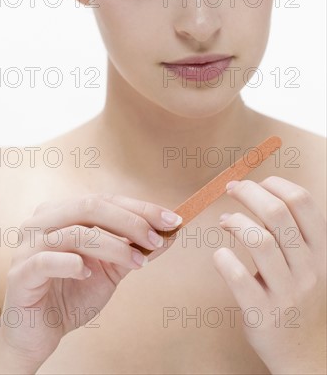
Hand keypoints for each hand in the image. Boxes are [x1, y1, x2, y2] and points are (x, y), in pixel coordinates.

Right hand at [0, 193, 181, 366]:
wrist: (37, 333)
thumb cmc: (72, 294)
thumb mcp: (110, 269)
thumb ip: (134, 249)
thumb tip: (171, 234)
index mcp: (62, 212)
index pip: (106, 200)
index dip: (141, 208)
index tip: (173, 220)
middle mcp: (42, 221)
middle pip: (90, 207)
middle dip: (130, 222)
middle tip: (156, 240)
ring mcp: (28, 245)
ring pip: (76, 233)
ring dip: (114, 246)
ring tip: (137, 263)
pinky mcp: (20, 273)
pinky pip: (48, 260)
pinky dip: (74, 264)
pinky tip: (89, 274)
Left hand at [212, 176, 326, 373]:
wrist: (306, 353)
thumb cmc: (300, 295)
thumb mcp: (308, 261)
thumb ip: (289, 232)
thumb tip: (255, 195)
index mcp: (321, 250)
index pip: (302, 201)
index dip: (275, 183)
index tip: (257, 183)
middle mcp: (308, 268)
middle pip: (277, 213)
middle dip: (249, 192)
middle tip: (232, 190)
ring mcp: (286, 291)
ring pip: (258, 240)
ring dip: (234, 221)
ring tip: (224, 222)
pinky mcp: (261, 312)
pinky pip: (237, 276)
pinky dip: (222, 258)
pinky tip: (220, 254)